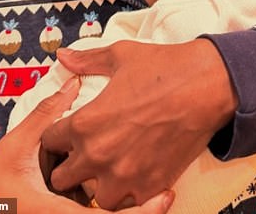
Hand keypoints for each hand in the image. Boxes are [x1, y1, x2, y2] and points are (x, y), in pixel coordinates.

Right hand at [0, 76, 173, 213]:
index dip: (141, 210)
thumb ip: (47, 115)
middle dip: (135, 206)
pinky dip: (109, 206)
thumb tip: (74, 80)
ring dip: (120, 205)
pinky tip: (119, 194)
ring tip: (147, 192)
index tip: (165, 196)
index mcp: (55, 209)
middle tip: (161, 191)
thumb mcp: (17, 145)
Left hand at [40, 39, 237, 208]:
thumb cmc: (163, 68)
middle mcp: (99, 154)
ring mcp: (125, 175)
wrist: (206, 85)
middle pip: (62, 178)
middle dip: (69, 165)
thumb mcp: (120, 56)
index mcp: (86, 123)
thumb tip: (64, 57)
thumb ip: (87, 60)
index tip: (67, 132)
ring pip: (93, 197)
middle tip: (83, 153)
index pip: (49, 142)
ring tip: (108, 167)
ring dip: (97, 183)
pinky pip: (126, 204)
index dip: (56, 135)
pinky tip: (133, 173)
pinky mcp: (151, 186)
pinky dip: (126, 192)